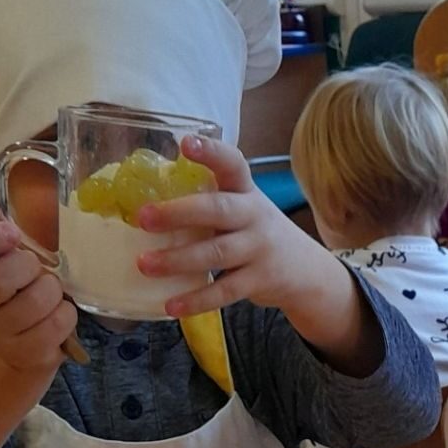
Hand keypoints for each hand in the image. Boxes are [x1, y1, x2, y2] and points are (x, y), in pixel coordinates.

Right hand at [0, 220, 76, 374]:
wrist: (18, 343)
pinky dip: (66, 313)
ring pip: (34, 300)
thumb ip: (2, 231)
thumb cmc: (13, 287)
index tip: (11, 234)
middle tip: (34, 269)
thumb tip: (16, 190)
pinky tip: (56, 313)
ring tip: (47, 292)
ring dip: (52, 289)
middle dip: (28, 266)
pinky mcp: (23, 354)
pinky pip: (57, 324)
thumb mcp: (1, 257)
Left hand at [136, 135, 337, 319]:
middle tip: (143, 217)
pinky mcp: (260, 280)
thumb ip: (207, 201)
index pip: (232, 164)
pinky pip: (225, 292)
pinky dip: (197, 299)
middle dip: (179, 213)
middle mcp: (254, 215)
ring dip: (178, 259)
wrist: (305, 270)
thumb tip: (142, 200)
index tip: (185, 142)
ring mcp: (259, 249)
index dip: (211, 152)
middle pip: (218, 210)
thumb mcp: (241, 208)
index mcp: (245, 191)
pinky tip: (171, 305)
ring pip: (217, 253)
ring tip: (144, 264)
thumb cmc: (255, 232)